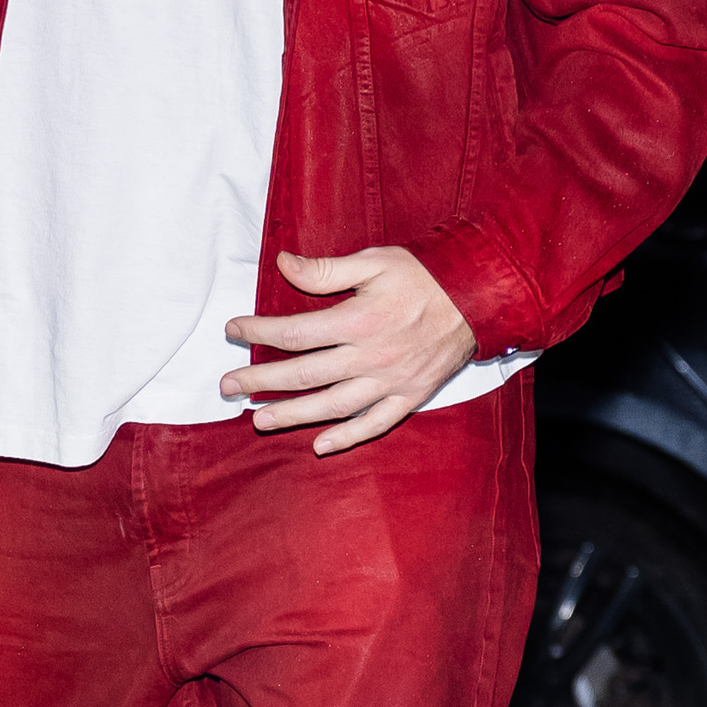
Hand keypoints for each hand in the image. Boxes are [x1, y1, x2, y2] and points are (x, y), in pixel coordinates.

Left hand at [223, 246, 477, 455]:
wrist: (479, 298)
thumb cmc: (423, 275)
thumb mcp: (373, 261)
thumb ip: (326, 270)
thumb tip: (283, 264)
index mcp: (357, 321)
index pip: (294, 332)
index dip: (258, 331)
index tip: (232, 330)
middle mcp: (370, 357)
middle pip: (304, 374)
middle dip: (260, 380)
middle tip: (227, 388)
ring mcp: (390, 382)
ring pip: (332, 405)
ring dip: (293, 415)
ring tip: (258, 420)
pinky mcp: (410, 396)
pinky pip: (375, 424)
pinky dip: (347, 437)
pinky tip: (319, 445)